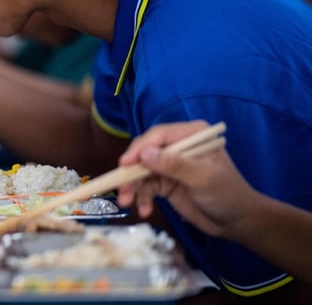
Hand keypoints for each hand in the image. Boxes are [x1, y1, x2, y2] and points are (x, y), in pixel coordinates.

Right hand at [116, 121, 255, 237]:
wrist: (236, 222)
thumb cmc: (227, 194)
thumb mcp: (202, 178)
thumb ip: (174, 165)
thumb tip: (144, 154)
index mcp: (191, 135)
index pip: (158, 135)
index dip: (139, 148)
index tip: (125, 164)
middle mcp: (177, 146)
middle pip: (144, 153)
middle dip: (131, 171)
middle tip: (121, 187)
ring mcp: (169, 165)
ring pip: (141, 171)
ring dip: (132, 187)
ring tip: (127, 203)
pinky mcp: (164, 182)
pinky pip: (145, 187)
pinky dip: (142, 198)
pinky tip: (145, 211)